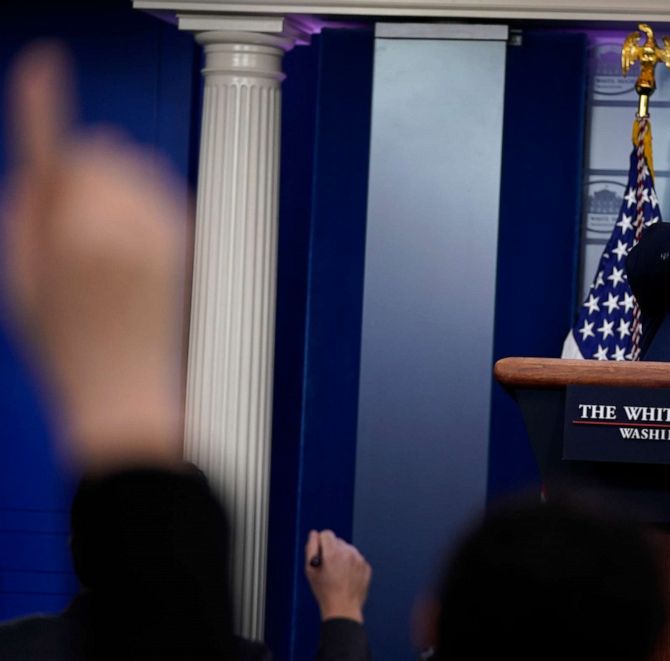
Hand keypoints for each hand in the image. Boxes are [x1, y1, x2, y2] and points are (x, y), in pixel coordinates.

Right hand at [1, 42, 188, 470]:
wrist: (124, 390)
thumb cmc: (65, 345)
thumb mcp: (18, 279)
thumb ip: (24, 213)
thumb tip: (38, 169)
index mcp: (73, 235)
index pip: (59, 152)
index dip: (44, 105)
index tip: (44, 64)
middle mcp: (123, 227)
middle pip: (97, 151)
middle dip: (78, 170)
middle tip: (67, 220)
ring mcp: (160, 233)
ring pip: (132, 164)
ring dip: (111, 180)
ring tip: (99, 235)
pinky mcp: (183, 240)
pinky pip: (158, 187)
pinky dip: (139, 195)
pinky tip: (128, 234)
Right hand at [304, 529, 371, 622]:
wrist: (343, 608)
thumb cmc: (325, 592)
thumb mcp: (310, 570)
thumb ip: (311, 548)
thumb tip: (314, 534)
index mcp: (333, 552)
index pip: (326, 534)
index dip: (321, 543)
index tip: (320, 552)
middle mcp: (348, 553)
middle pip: (337, 541)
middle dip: (331, 550)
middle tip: (328, 566)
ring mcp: (359, 560)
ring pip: (348, 549)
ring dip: (342, 557)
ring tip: (337, 574)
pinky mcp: (366, 567)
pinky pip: (357, 559)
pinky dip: (352, 565)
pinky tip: (346, 578)